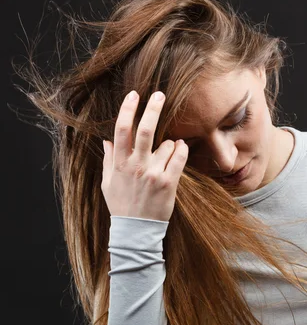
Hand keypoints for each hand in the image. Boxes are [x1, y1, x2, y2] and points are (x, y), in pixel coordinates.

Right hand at [101, 91, 187, 221]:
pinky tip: (180, 148)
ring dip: (169, 143)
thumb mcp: (108, 183)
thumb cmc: (121, 205)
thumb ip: (108, 160)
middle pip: (145, 130)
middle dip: (153, 108)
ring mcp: (153, 174)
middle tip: (160, 94)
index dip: (128, 109)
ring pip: (166, 145)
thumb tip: (106, 140)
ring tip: (165, 154)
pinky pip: (179, 158)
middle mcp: (136, 166)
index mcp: (119, 164)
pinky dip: (181, 149)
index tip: (134, 95)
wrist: (136, 230)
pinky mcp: (169, 183)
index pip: (122, 130)